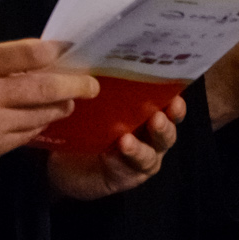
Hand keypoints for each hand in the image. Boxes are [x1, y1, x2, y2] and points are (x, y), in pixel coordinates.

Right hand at [0, 39, 98, 177]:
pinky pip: (29, 135)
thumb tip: (43, 58)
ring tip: (66, 100)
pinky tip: (38, 118)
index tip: (71, 49)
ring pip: (44, 115)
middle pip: (47, 88)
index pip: (28, 53)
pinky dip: (38, 125)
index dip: (56, 50)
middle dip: (77, 86)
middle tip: (91, 85)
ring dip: (60, 107)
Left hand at [48, 97, 181, 200]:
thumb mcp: (92, 105)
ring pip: (151, 154)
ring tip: (126, 141)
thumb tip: (94, 63)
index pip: (167, 108)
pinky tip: (111, 155)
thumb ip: (102, 92)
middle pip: (166, 133)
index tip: (175, 98)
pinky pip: (130, 169)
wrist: (63, 163)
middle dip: (164, 126)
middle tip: (157, 118)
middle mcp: (150, 138)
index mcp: (146, 115)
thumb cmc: (81, 126)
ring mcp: (141, 159)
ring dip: (141, 148)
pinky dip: (121, 161)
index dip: (174, 104)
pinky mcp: (128, 176)